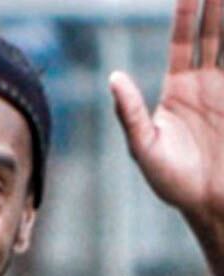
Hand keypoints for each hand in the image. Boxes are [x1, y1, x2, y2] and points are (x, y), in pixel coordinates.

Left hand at [110, 0, 223, 224]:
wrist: (211, 203)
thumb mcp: (144, 147)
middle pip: (214, 33)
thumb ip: (130, 112)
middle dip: (216, 5)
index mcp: (179, 88)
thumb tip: (113, 78)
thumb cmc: (172, 181)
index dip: (186, 13)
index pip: (184, 40)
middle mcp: (206, 83)